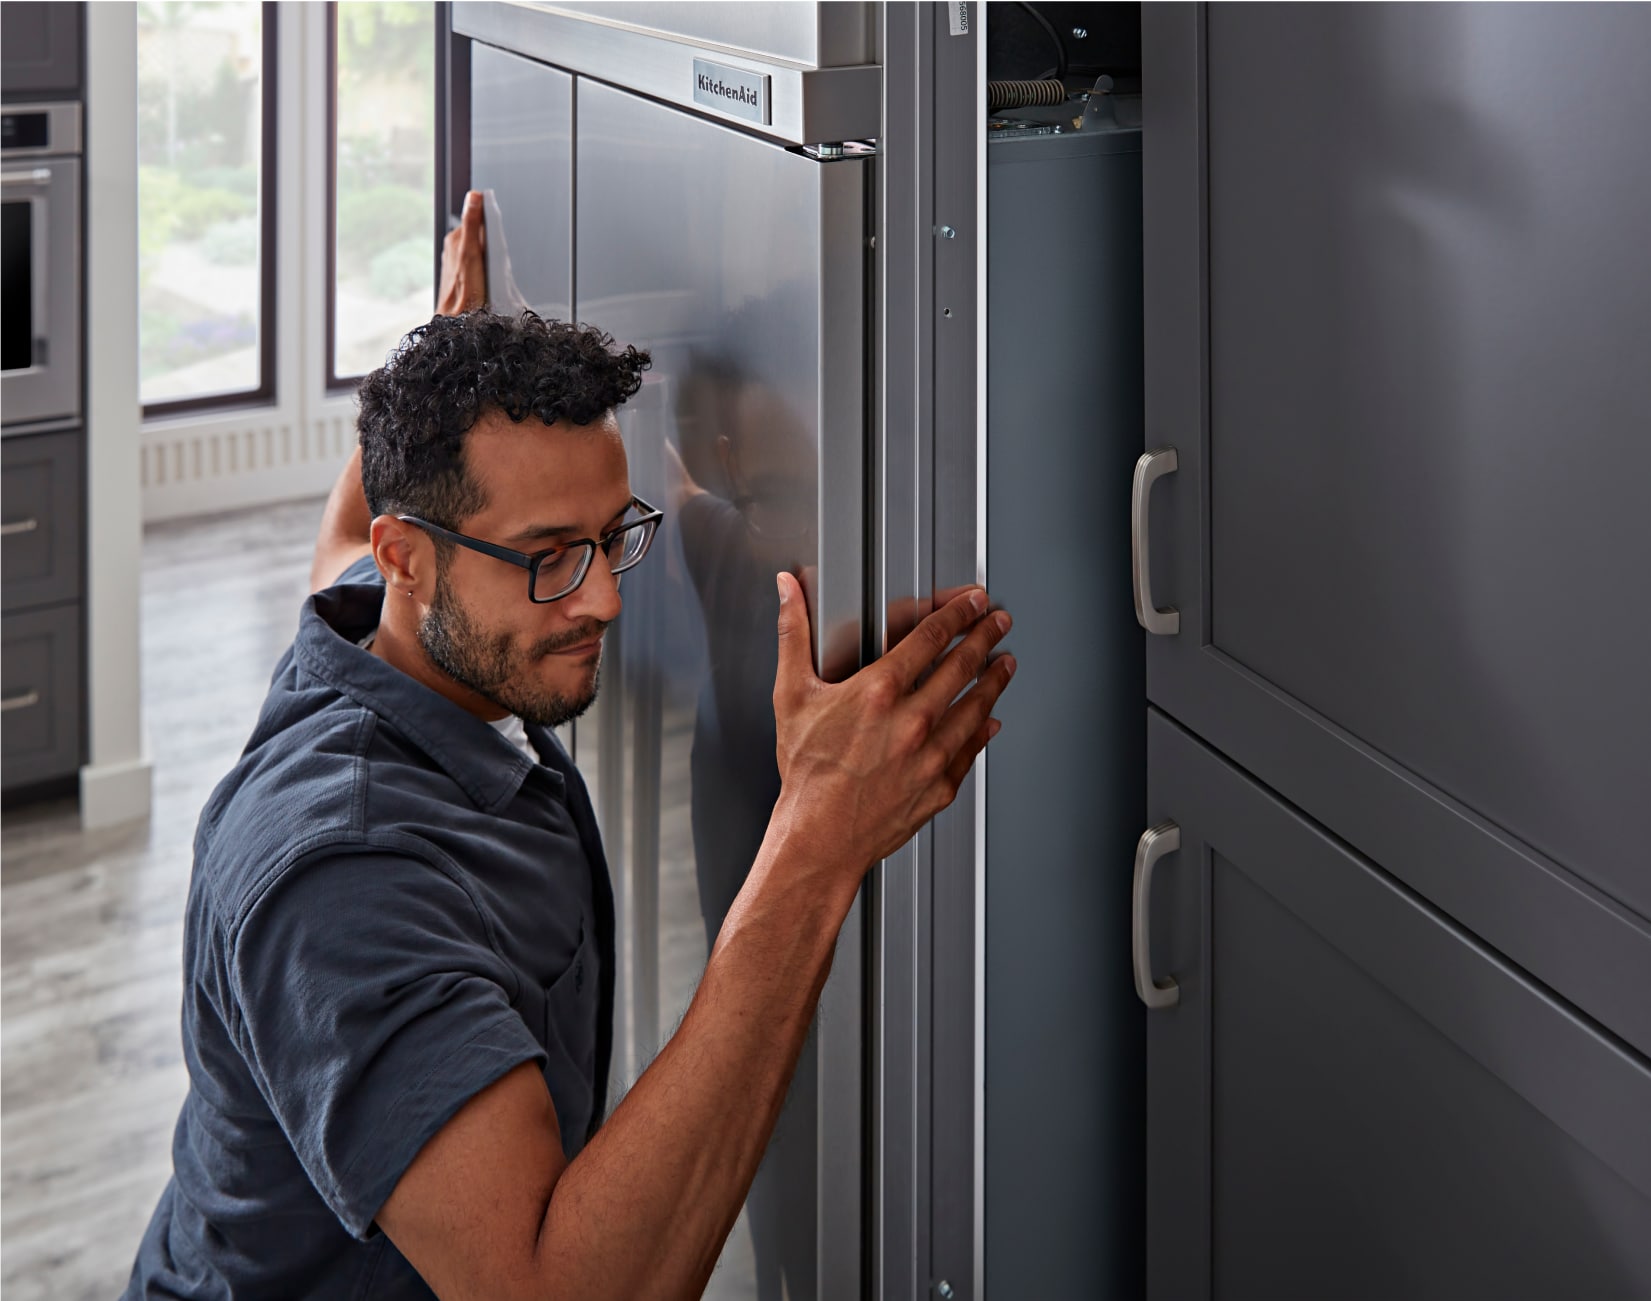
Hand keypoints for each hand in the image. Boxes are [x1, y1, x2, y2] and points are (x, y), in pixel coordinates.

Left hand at [437, 190, 486, 313]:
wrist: (458, 322)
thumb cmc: (466, 292)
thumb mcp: (472, 253)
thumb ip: (473, 223)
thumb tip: (474, 195)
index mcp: (457, 239)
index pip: (478, 219)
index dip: (492, 224)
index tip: (499, 233)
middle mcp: (454, 247)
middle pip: (479, 233)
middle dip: (492, 240)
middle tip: (498, 258)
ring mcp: (456, 261)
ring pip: (478, 248)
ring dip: (490, 254)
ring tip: (493, 270)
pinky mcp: (461, 273)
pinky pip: (476, 262)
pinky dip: (486, 266)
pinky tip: (489, 277)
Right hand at [771, 574, 1015, 874]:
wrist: (820, 838)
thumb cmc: (807, 774)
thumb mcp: (791, 696)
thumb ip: (793, 636)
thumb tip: (787, 592)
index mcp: (879, 691)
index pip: (931, 637)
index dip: (958, 613)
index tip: (971, 603)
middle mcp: (912, 721)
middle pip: (963, 666)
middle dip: (986, 637)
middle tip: (999, 623)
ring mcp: (932, 755)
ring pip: (977, 706)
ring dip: (994, 680)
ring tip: (1005, 665)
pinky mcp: (941, 786)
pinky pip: (971, 750)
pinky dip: (984, 730)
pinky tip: (990, 721)